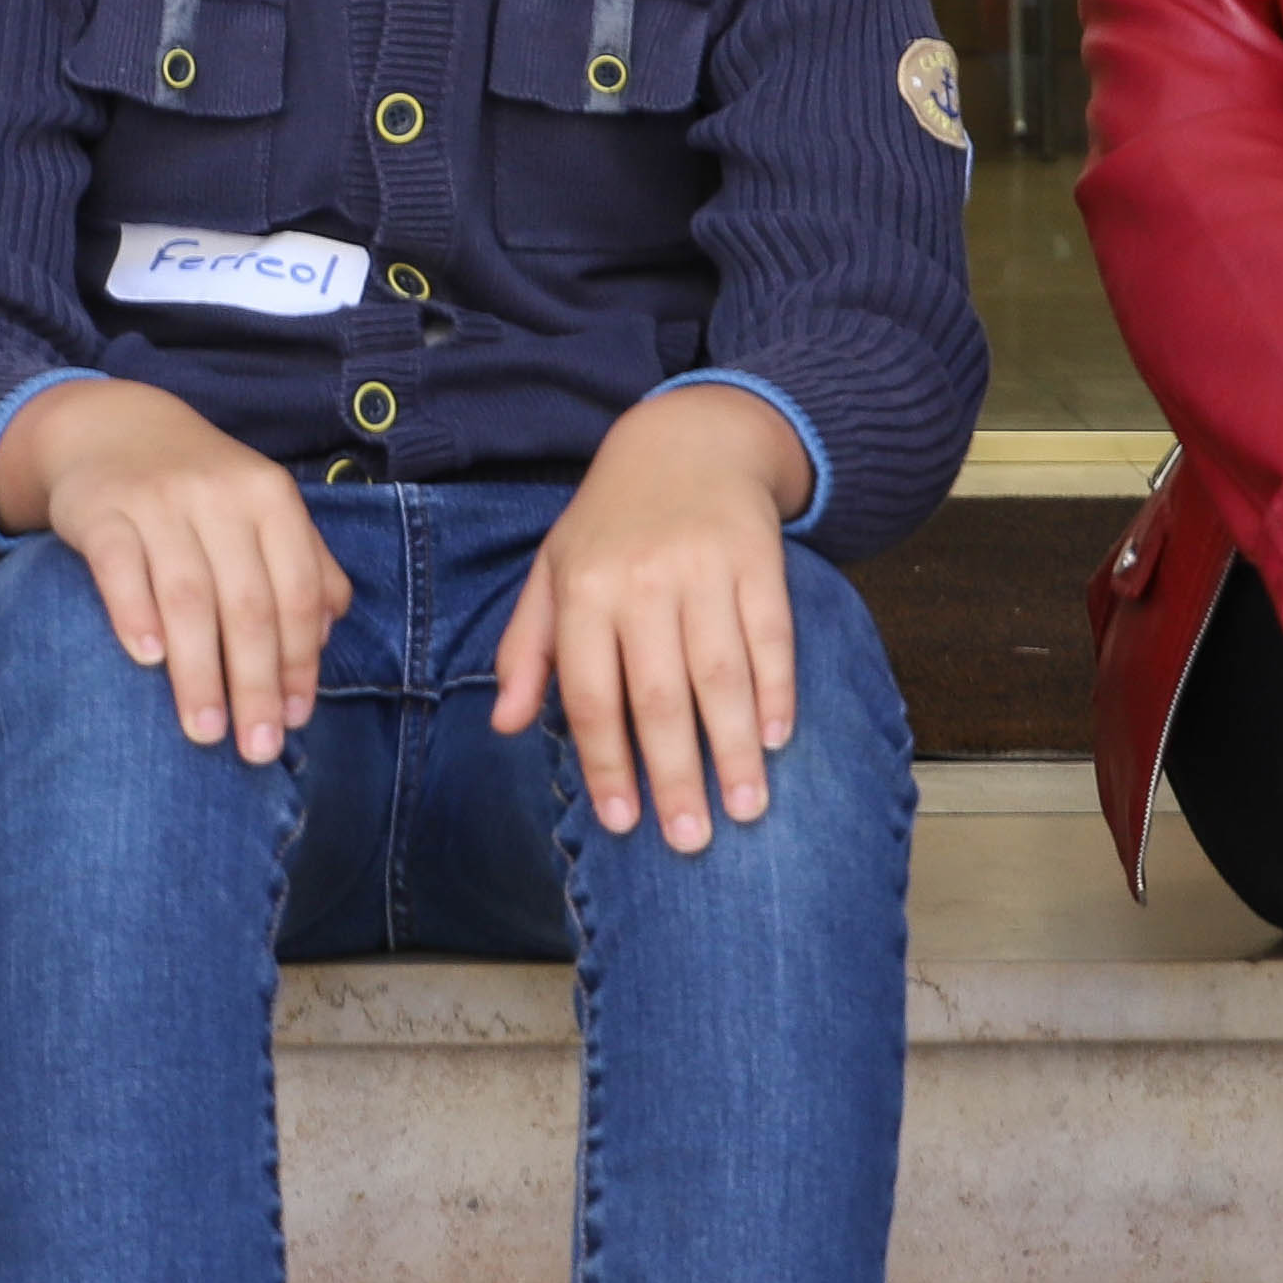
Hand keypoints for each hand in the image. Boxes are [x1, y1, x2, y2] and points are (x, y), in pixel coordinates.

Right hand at [1, 378, 350, 765]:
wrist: (112, 428)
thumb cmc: (202, 488)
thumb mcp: (262, 509)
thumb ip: (305, 563)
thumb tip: (326, 632)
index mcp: (270, 498)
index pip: (294, 592)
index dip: (299, 662)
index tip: (296, 721)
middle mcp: (219, 495)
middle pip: (246, 603)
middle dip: (255, 684)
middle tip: (256, 749)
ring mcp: (157, 501)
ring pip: (187, 595)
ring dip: (198, 671)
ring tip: (204, 732)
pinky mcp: (100, 510)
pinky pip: (119, 566)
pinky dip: (134, 612)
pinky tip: (145, 659)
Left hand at [492, 384, 811, 847]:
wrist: (688, 441)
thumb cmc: (611, 523)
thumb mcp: (552, 572)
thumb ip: (527, 649)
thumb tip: (505, 725)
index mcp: (584, 590)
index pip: (592, 695)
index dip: (608, 764)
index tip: (624, 824)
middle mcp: (642, 580)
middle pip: (659, 695)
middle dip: (675, 775)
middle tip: (691, 841)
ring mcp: (705, 568)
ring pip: (722, 673)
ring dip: (734, 749)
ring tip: (745, 809)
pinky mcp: (759, 558)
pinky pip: (772, 635)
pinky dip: (777, 691)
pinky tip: (776, 739)